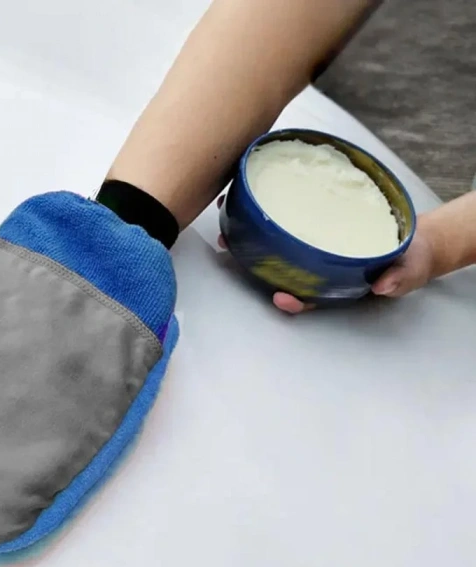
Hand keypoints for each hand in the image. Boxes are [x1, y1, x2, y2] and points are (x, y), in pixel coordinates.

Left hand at [216, 195, 436, 313]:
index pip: (307, 294)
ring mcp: (311, 246)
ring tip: (226, 217)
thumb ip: (399, 278)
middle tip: (229, 247)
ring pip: (275, 244)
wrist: (412, 238)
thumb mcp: (408, 269)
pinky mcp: (313, 223)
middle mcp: (316, 266)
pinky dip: (265, 208)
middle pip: (280, 268)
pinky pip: (285, 218)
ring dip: (248, 233)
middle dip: (251, 261)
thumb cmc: (407, 259)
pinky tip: (247, 195)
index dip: (291, 299)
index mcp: (334, 282)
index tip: (279, 296)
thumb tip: (384, 286)